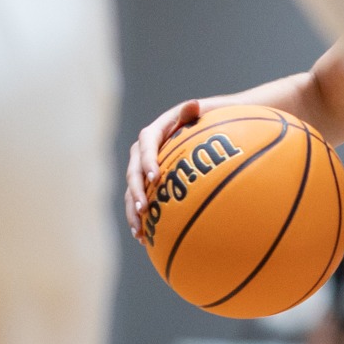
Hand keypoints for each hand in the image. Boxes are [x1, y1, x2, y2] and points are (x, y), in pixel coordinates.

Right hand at [125, 98, 204, 240]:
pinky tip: (144, 238)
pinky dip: (140, 219)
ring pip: (132, 191)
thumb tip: (193, 104)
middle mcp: (144, 151)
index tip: (155, 177)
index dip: (148, 160)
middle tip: (144, 209)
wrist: (209, 130)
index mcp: (155, 132)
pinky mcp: (149, 185)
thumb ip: (194, 114)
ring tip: (139, 231)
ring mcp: (144, 169)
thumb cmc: (211, 120)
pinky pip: (140, 202)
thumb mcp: (206, 113)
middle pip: (133, 172)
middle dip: (136, 192)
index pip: (146, 144)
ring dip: (133, 211)